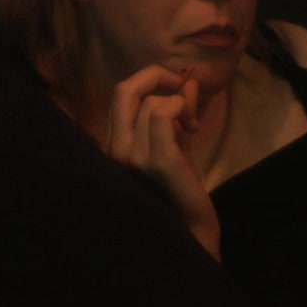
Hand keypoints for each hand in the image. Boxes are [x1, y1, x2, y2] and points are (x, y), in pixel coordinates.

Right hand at [105, 65, 219, 259]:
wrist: (190, 231)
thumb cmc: (181, 189)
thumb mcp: (175, 142)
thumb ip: (176, 111)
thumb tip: (188, 79)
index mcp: (113, 145)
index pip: (120, 94)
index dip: (149, 79)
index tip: (176, 86)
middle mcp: (114, 150)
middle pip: (124, 89)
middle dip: (157, 75)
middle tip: (181, 85)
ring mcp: (131, 157)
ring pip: (151, 102)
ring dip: (180, 102)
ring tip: (192, 125)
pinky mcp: (156, 161)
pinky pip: (163, 114)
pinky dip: (180, 107)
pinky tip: (192, 127)